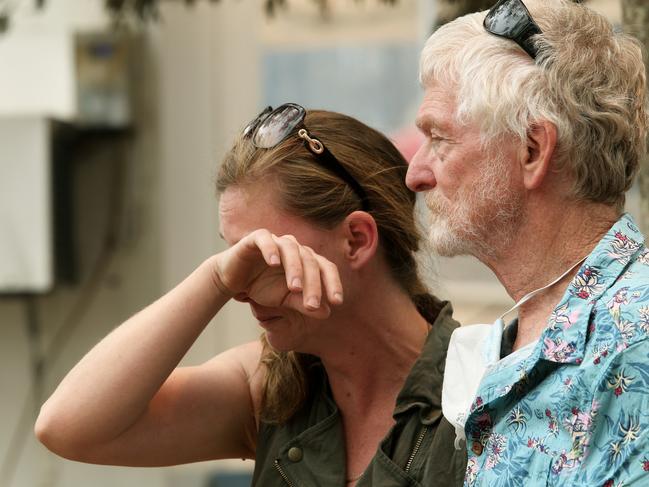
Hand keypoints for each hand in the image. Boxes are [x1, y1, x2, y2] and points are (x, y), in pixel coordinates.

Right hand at [212, 229, 342, 317]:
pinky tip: (273, 263)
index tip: (337, 302)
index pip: (326, 268)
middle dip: (313, 284)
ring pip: (292, 250)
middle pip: (311, 261)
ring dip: (295, 269)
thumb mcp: (286, 300)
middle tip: (312, 305)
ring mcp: (277, 240)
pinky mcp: (257, 238)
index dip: (333, 284)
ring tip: (295, 289)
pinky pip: (266, 240)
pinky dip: (271, 250)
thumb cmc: (263, 287)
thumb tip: (327, 313)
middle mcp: (295, 248)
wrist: (234, 279)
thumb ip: (304, 304)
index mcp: (307, 260)